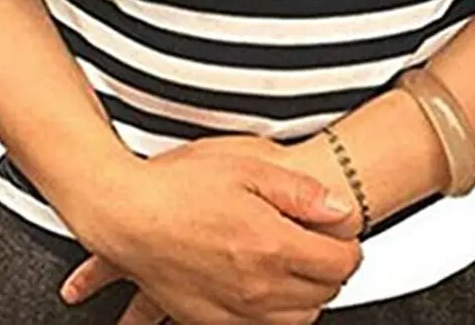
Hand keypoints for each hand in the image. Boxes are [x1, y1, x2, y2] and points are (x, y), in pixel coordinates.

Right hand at [58, 135, 363, 323]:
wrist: (126, 214)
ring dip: (306, 293)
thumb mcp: (247, 166)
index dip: (348, 244)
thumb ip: (300, 191)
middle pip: (324, 293)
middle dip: (330, 267)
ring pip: (298, 318)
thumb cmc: (180, 186)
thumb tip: (340, 209)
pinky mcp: (210, 319)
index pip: (341, 263)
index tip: (340, 231)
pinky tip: (264, 284)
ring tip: (293, 261)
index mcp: (272, 245)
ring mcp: (234, 309)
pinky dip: (274, 311)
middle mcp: (258, 286)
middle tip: (318, 241)